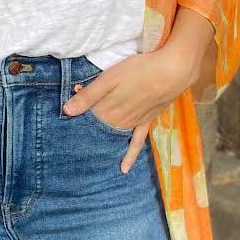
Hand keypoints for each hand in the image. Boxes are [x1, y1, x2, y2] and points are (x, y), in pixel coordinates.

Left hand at [61, 44, 200, 173]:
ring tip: (90, 150)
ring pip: (113, 135)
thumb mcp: (109, 78)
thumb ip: (89, 95)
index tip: (69, 111)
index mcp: (106, 111)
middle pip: (98, 126)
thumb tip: (66, 111)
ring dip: (102, 140)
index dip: (77, 111)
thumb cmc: (139, 70)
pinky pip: (136, 143)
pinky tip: (124, 169)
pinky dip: (130, 155)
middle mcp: (118, 122)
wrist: (172, 72)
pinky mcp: (147, 122)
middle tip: (76, 133)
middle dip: (88, 127)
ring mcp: (133, 124)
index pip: (85, 116)